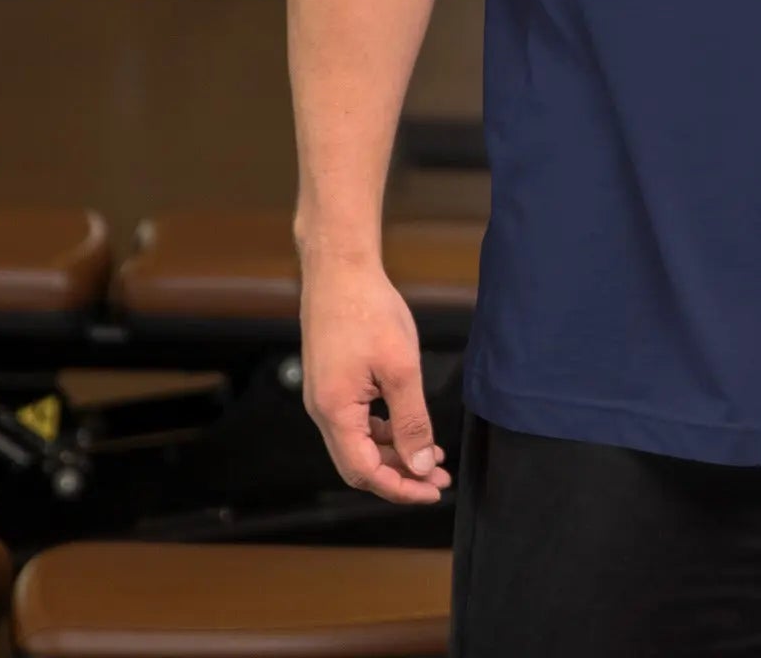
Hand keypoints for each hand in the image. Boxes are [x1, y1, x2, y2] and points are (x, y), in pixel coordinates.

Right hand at [300, 256, 451, 503]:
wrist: (340, 269)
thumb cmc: (368, 311)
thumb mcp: (400, 368)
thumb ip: (411, 421)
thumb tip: (419, 465)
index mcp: (335, 412)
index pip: (365, 472)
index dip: (400, 487)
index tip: (431, 491)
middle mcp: (323, 411)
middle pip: (360, 464)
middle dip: (400, 474)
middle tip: (437, 476)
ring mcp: (325, 396)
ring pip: (359, 443)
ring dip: (394, 452)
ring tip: (431, 453)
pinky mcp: (331, 382)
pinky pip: (356, 421)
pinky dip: (383, 430)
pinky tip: (408, 426)